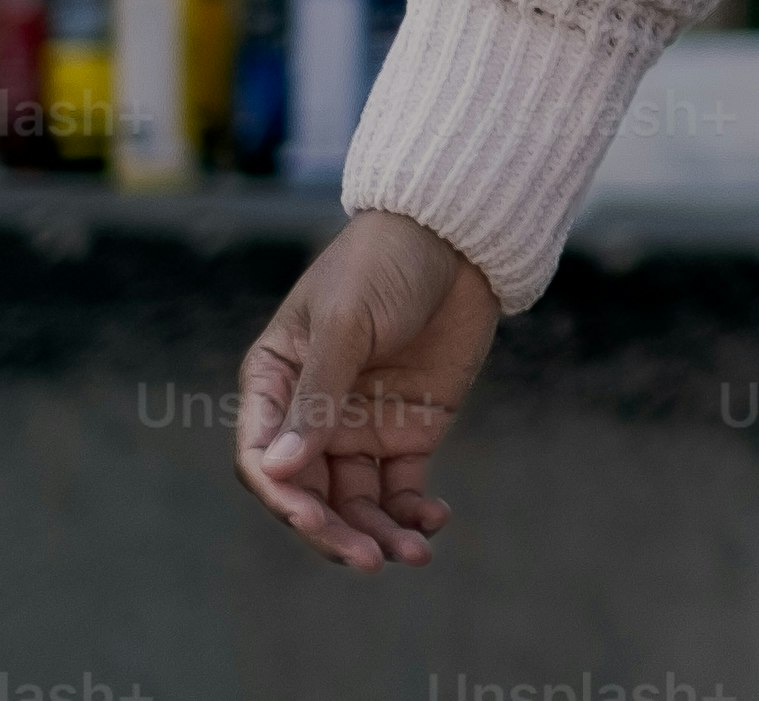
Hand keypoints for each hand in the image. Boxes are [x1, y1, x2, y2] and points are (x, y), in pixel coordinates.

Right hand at [237, 207, 497, 567]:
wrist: (458, 237)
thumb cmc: (384, 264)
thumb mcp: (346, 322)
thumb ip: (318, 395)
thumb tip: (277, 469)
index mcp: (273, 384)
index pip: (262, 457)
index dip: (283, 496)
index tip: (313, 518)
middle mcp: (309, 417)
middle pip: (308, 493)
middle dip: (335, 531)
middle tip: (369, 560)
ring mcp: (358, 426)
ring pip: (355, 501)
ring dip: (377, 532)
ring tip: (413, 554)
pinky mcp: (408, 430)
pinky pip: (400, 487)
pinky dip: (411, 511)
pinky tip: (432, 522)